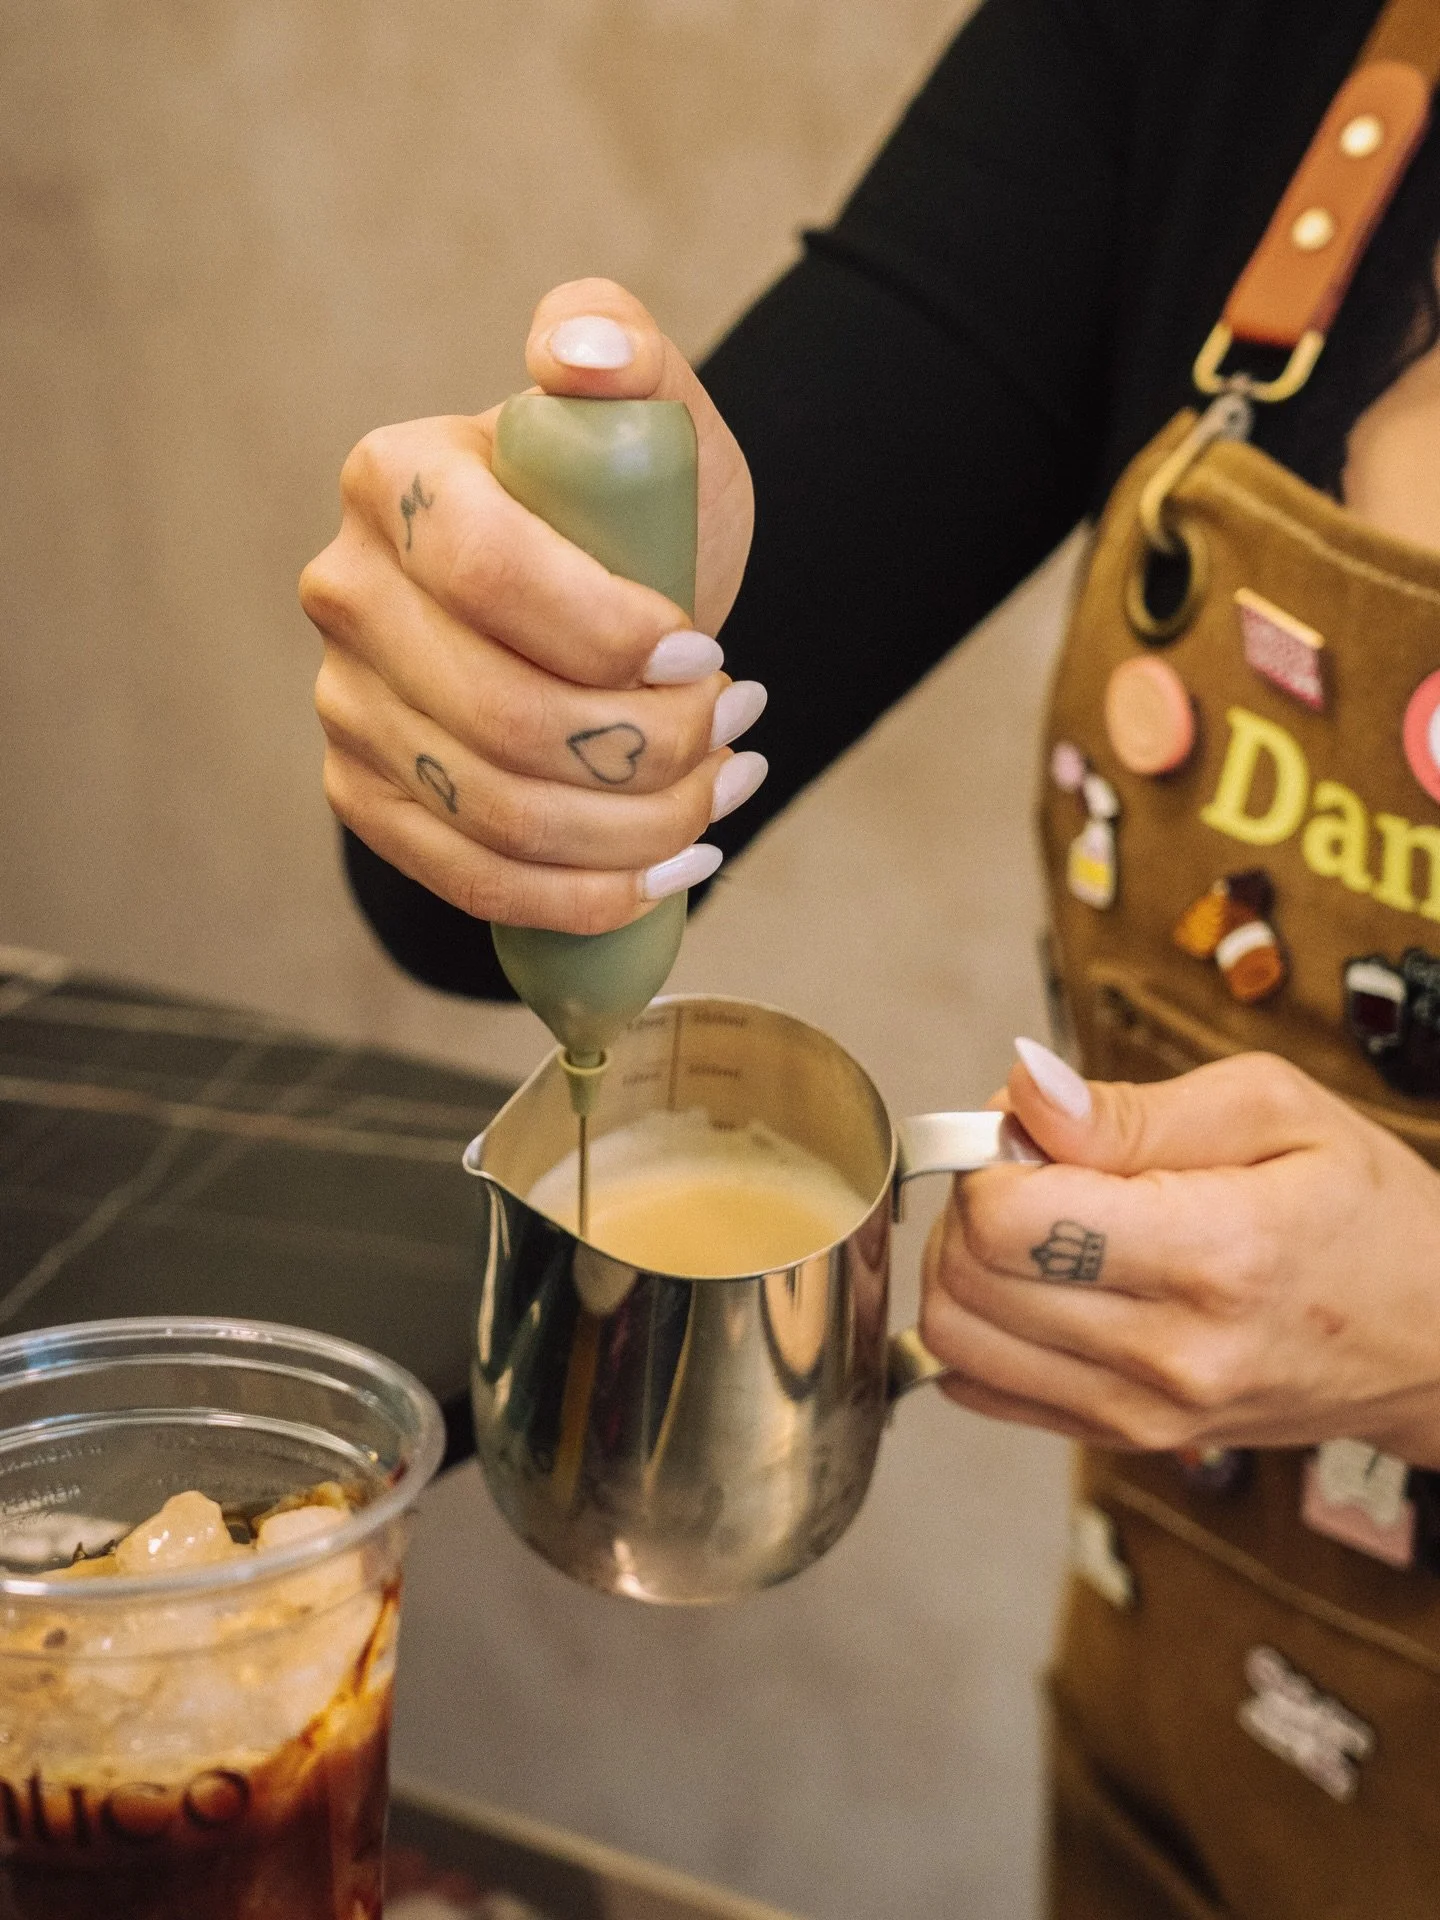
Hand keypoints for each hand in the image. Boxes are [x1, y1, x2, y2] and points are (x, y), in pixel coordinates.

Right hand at [299, 280, 760, 932]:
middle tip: (739, 723)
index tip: (706, 652)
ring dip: (640, 826)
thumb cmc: (630, 512)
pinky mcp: (365, 798)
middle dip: (649, 746)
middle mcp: (344, 593)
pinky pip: (472, 881)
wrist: (595, 603)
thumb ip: (624, 348)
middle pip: (503, 717)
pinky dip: (587, 897)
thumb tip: (580, 351)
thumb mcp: (652, 416)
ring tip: (728, 785)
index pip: (490, 573)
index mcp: (392, 478)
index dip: (608, 634)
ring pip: (497, 814)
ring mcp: (345, 706)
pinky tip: (675, 871)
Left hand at [920, 1041, 1439, 1466]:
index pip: (1011, 1219)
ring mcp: (1146, 1413)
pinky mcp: (1126, 1440)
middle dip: (970, 1202)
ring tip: (1029, 1225)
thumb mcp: (1275, 1110)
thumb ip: (1131, 1108)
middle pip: (968, 1278)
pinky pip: (980, 1390)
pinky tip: (1030, 1285)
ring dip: (962, 1265)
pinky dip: (979, 1328)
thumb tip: (1023, 1092)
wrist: (1437, 1340)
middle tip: (1029, 1169)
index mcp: (1216, 1254)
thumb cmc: (1367, 1212)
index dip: (993, 1156)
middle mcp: (1172, 1352)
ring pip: (956, 1339)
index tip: (1032, 1131)